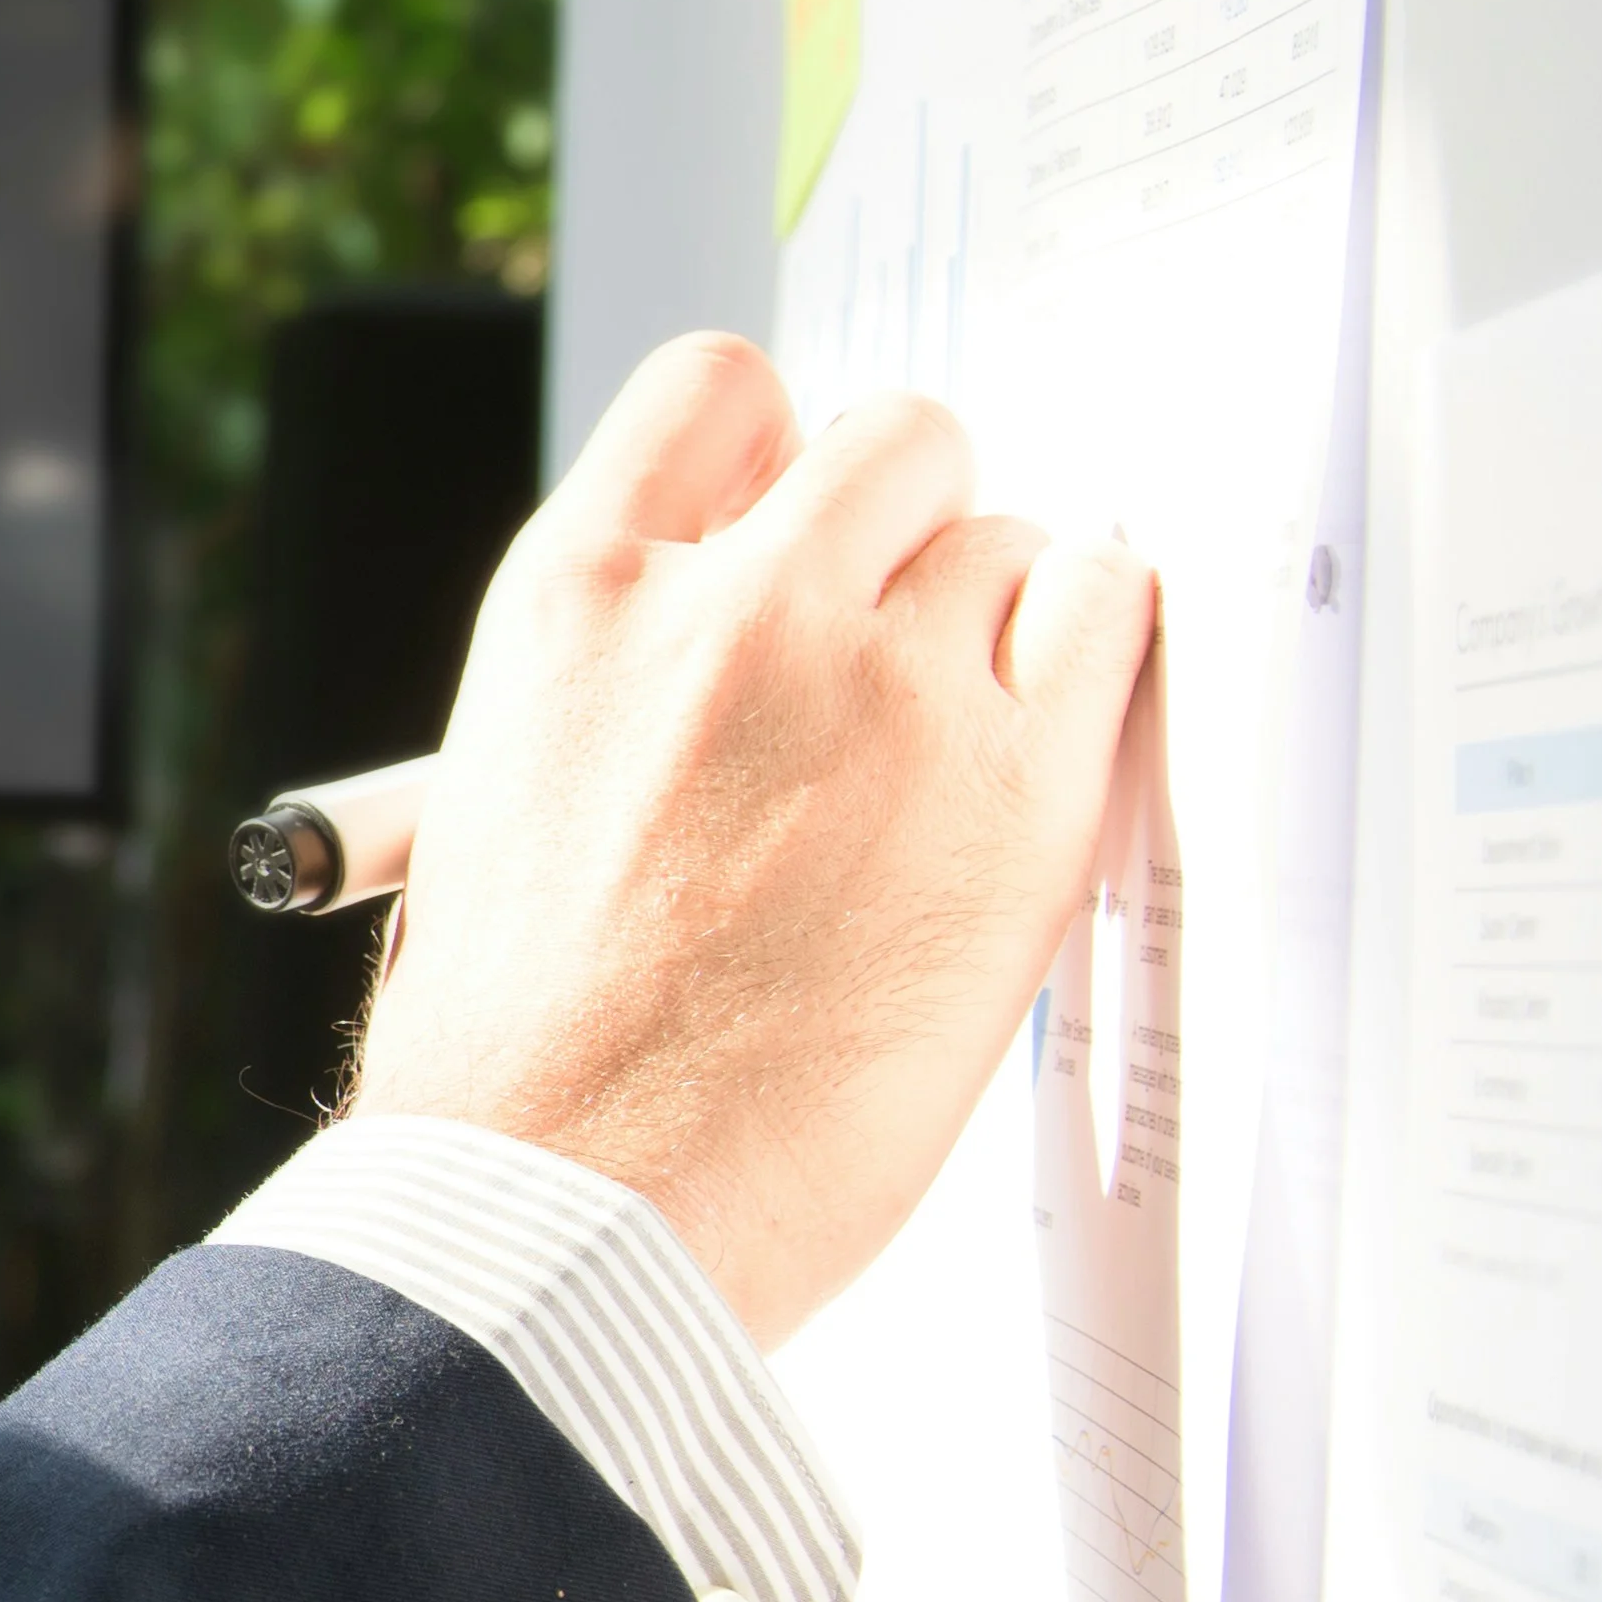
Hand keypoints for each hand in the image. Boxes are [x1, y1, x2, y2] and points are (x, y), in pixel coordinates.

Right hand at [353, 331, 1155, 1346]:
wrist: (569, 1204)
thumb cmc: (517, 1059)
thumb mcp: (492, 808)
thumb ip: (613, 689)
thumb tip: (712, 660)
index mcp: (574, 606)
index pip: (714, 397)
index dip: (772, 451)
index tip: (795, 513)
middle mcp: (733, 607)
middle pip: (889, 438)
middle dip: (902, 519)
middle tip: (899, 629)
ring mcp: (885, 686)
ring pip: (1005, 536)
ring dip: (997, 616)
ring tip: (959, 739)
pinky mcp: (1019, 787)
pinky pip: (1109, 611)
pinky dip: (1096, 645)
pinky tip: (1053, 724)